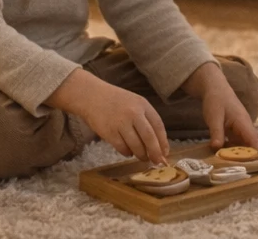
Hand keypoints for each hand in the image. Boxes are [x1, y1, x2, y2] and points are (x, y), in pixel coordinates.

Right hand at [48, 69, 169, 163]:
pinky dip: (127, 152)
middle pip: (149, 138)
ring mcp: (121, 123)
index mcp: (143, 105)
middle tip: (157, 162)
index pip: (158, 126)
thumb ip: (146, 119)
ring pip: (136, 145)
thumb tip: (157, 143)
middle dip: (155, 153)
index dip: (163, 142)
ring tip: (142, 157)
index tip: (165, 153)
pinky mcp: (109, 132)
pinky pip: (122, 148)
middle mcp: (133, 113)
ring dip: (141, 155)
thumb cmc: (116, 101)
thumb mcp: (134, 103)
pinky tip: (128, 152)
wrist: (92, 95)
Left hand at [182, 62, 257, 152]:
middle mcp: (246, 126)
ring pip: (253, 143)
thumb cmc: (215, 100)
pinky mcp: (237, 131)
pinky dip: (247, 151)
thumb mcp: (213, 116)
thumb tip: (217, 148)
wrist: (215, 88)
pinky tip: (248, 161)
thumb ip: (216, 133)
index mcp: (242, 122)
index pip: (253, 139)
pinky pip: (244, 143)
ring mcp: (243, 129)